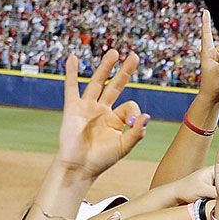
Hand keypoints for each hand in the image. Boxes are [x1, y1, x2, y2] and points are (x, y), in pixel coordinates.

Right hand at [57, 50, 148, 178]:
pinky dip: (71, 72)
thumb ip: (136, 132)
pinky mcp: (73, 108)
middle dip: (125, 71)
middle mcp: (102, 110)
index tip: (132, 121)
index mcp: (116, 120)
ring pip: (97, 83)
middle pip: (115, 86)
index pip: (130, 106)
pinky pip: (72, 87)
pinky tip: (72, 58)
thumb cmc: (102, 160)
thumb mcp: (124, 146)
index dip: (134, 111)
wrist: (79, 167)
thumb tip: (147, 116)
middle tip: (135, 56)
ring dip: (105, 67)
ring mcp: (87, 107)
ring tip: (114, 52)